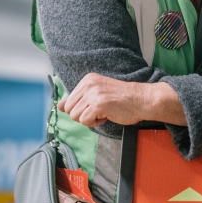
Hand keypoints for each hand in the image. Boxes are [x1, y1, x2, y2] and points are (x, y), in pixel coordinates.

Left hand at [60, 74, 186, 127]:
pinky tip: (107, 116)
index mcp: (87, 80)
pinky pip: (85, 121)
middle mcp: (88, 84)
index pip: (69, 101)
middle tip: (100, 110)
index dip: (81, 109)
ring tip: (104, 112)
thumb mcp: (97, 94)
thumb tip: (59, 106)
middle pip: (70, 110)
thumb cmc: (122, 99)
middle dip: (83, 115)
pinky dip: (96, 123)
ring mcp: (93, 93)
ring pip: (76, 117)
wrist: (141, 100)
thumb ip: (77, 99)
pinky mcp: (98, 104)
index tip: (96, 106)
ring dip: (90, 119)